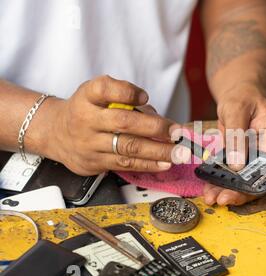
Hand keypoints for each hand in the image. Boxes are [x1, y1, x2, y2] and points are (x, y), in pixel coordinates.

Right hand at [46, 75, 185, 175]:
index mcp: (87, 97)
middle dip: (156, 128)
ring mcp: (89, 144)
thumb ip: (125, 99)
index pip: (104, 89)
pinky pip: (125, 165)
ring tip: (178, 153)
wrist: (54, 133)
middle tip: (177, 132)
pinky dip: (148, 164)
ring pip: (128, 148)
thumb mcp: (97, 94)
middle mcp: (86, 119)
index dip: (126, 92)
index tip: (144, 96)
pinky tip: (164, 163)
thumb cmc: (86, 110)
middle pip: (124, 123)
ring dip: (158, 151)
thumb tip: (158, 117)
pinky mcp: (94, 163)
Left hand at [203, 84, 265, 205]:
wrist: (236, 97)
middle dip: (248, 193)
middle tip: (227, 198)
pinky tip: (208, 191)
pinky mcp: (239, 163)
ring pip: (247, 184)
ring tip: (213, 198)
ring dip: (231, 193)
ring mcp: (254, 161)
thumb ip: (237, 133)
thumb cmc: (244, 97)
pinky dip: (219, 185)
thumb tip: (236, 163)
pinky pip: (231, 178)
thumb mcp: (238, 108)